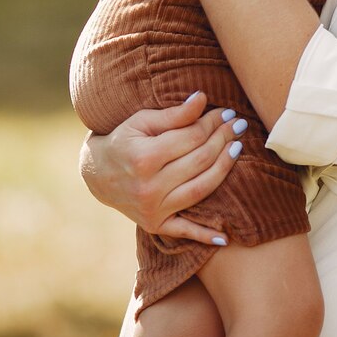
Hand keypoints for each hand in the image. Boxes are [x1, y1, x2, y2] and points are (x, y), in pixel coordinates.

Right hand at [80, 90, 244, 244]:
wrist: (97, 174)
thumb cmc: (123, 140)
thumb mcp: (142, 121)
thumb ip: (174, 114)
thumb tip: (203, 98)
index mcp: (143, 158)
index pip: (192, 137)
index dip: (214, 122)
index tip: (228, 112)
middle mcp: (148, 187)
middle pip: (201, 161)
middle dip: (224, 139)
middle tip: (239, 124)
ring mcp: (153, 210)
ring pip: (202, 189)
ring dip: (225, 168)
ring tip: (238, 148)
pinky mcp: (155, 225)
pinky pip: (184, 231)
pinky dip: (205, 235)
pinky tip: (227, 237)